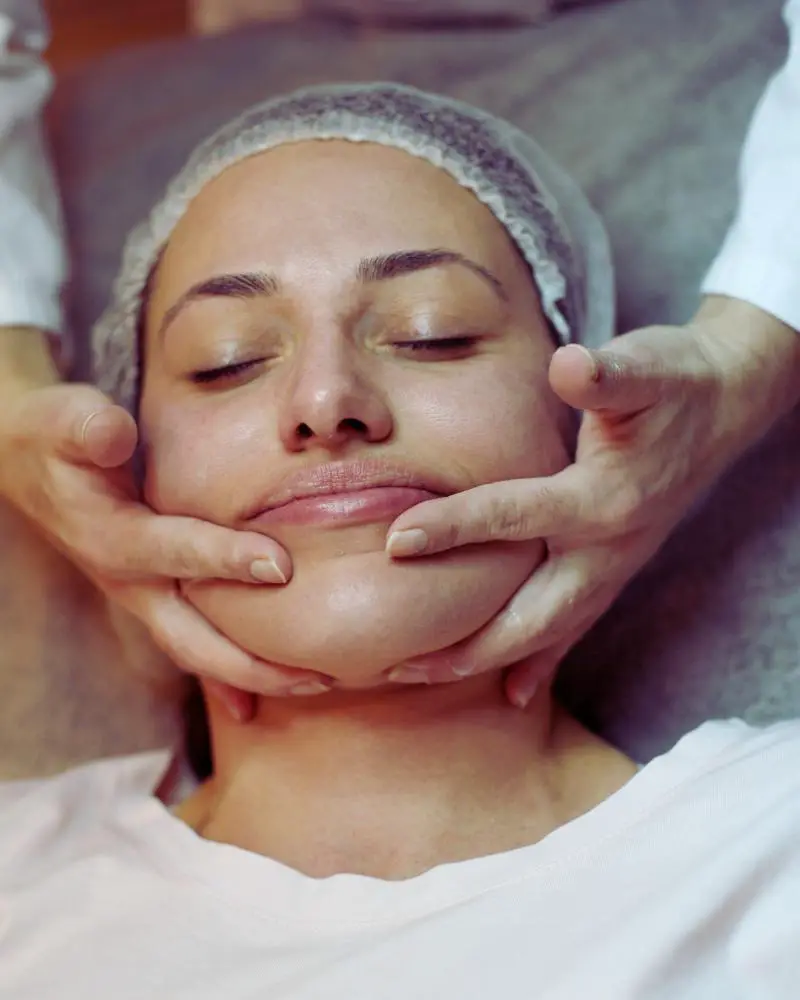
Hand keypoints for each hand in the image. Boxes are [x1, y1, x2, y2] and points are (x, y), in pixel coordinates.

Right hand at [0, 381, 331, 714]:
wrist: (27, 466)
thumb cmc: (58, 438)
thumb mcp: (66, 421)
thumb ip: (90, 427)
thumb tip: (115, 432)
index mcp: (114, 537)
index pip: (176, 551)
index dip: (225, 558)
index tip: (280, 565)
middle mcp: (129, 582)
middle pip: (193, 635)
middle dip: (253, 661)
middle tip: (318, 675)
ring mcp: (141, 599)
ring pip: (198, 652)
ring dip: (253, 675)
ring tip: (317, 686)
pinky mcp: (152, 601)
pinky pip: (192, 648)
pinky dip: (225, 680)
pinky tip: (255, 709)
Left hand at [383, 297, 799, 705]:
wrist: (723, 407)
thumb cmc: (676, 383)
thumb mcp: (645, 368)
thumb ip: (607, 374)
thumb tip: (571, 364)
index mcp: (603, 501)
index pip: (513, 517)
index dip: (452, 527)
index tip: (394, 542)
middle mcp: (608, 549)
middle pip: (528, 613)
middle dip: (463, 643)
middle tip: (396, 664)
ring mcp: (614, 568)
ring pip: (546, 633)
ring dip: (487, 661)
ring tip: (423, 679)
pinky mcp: (614, 572)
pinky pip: (573, 630)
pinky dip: (541, 664)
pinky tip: (514, 695)